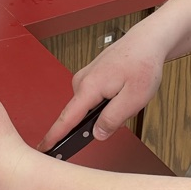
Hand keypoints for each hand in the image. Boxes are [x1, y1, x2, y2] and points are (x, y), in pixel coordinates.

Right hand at [37, 26, 164, 150]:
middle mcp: (82, 81)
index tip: (43, 148)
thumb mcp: (134, 99)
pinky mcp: (91, 77)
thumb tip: (97, 134)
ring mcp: (85, 78)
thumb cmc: (143, 64)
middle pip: (81, 115)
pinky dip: (109, 101)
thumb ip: (113, 119)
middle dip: (101, 121)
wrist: (147, 41)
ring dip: (109, 109)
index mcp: (89, 87)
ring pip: (91, 108)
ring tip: (128, 95)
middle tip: (127, 108)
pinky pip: (94, 99)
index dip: (54, 136)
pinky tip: (123, 91)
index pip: (67, 118)